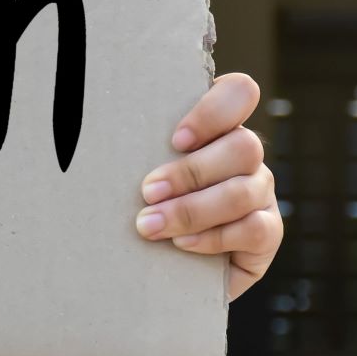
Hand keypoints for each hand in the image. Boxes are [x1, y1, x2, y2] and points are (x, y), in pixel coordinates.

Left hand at [135, 73, 281, 298]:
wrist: (163, 262)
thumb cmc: (144, 201)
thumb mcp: (138, 169)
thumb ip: (136, 148)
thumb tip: (88, 133)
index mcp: (216, 128)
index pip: (238, 93)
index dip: (213, 112)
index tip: (175, 140)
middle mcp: (245, 155)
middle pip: (244, 146)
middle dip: (190, 172)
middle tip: (147, 192)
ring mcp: (261, 192)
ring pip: (243, 191)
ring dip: (192, 209)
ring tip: (150, 225)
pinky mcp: (268, 232)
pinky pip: (254, 229)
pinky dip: (213, 237)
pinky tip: (182, 244)